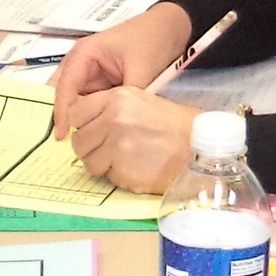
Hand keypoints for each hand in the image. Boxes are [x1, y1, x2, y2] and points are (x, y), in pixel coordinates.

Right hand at [51, 3, 192, 136]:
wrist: (170, 28)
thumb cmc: (152, 40)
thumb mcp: (141, 68)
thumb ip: (127, 96)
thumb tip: (117, 122)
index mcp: (85, 53)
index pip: (65, 86)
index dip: (62, 111)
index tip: (62, 135)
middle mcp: (82, 62)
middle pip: (63, 92)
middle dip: (62, 115)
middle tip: (62, 143)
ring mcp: (91, 72)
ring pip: (75, 99)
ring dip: (75, 117)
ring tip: (75, 141)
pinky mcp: (102, 82)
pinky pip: (90, 100)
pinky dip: (89, 115)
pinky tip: (91, 132)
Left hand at [65, 84, 194, 195]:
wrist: (199, 147)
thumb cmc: (173, 125)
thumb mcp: (140, 102)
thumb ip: (110, 109)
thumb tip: (85, 124)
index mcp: (117, 98)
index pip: (75, 113)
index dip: (82, 125)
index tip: (90, 131)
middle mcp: (114, 120)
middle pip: (79, 141)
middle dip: (91, 148)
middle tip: (109, 149)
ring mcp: (117, 147)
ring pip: (89, 162)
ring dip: (102, 164)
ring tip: (125, 159)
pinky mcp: (124, 171)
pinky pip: (107, 177)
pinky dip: (119, 176)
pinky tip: (137, 167)